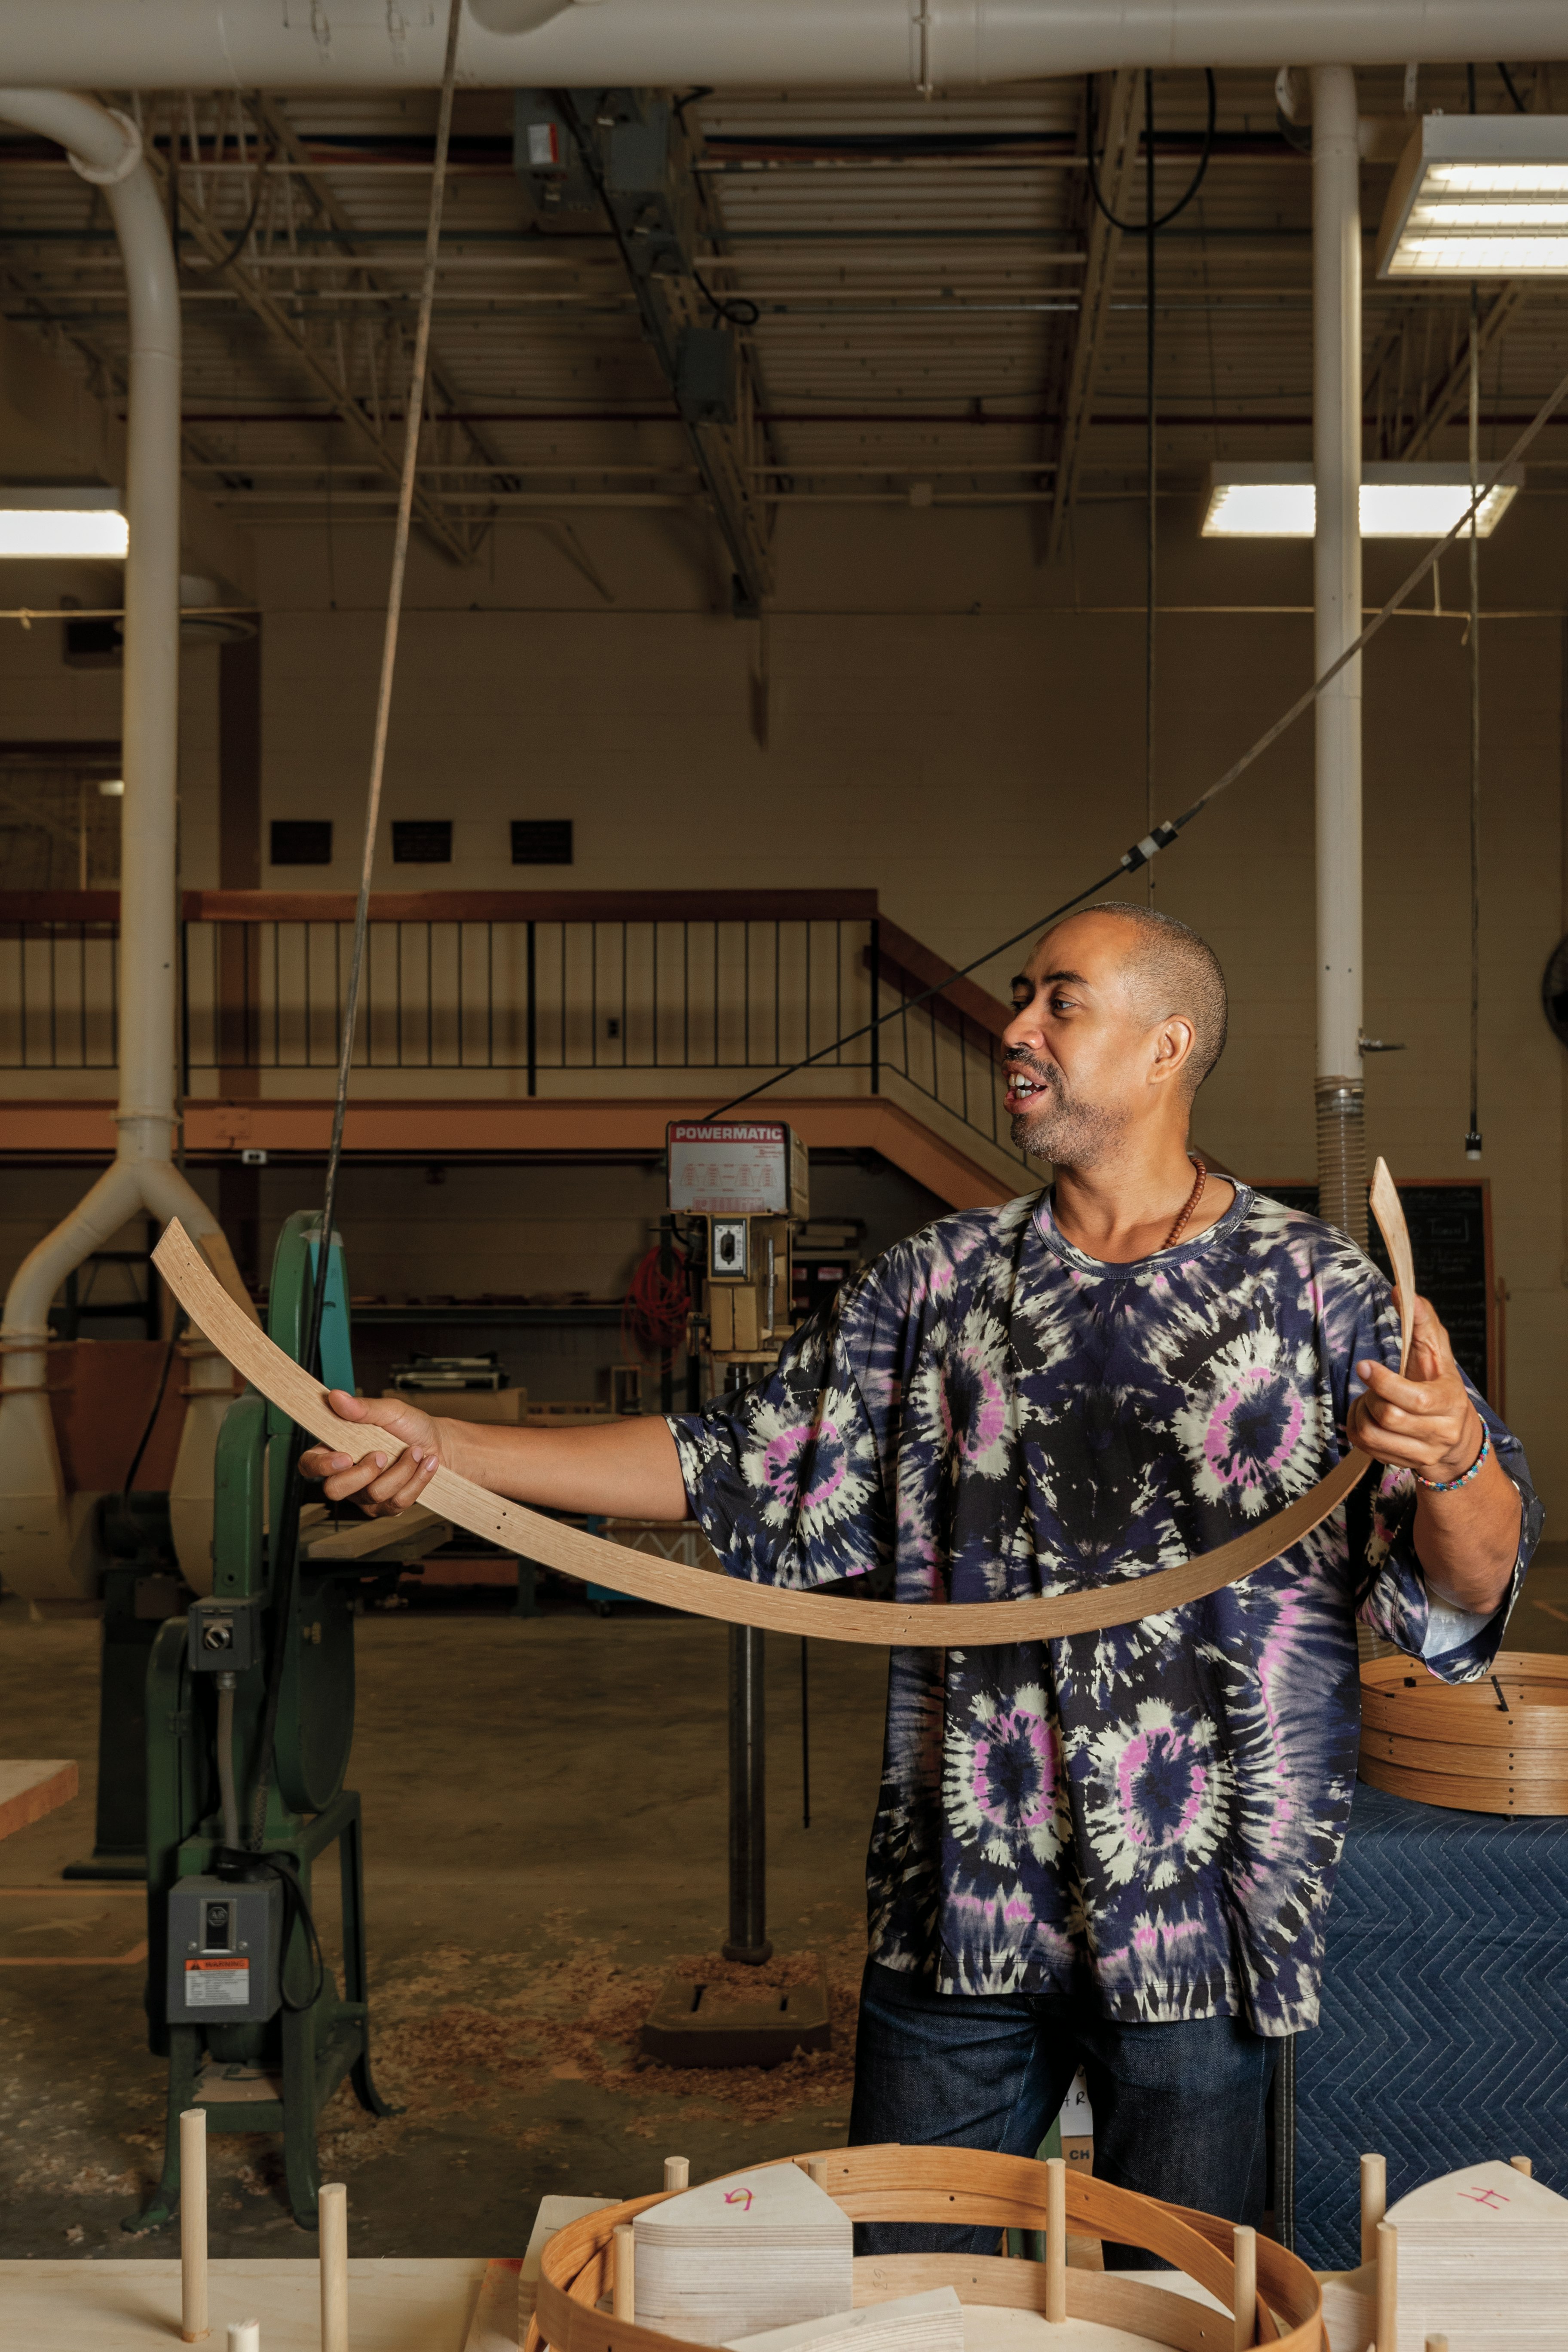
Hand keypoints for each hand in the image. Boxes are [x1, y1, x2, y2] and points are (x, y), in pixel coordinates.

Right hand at [299, 1389, 445, 1518]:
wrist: (439, 1444)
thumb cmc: (409, 1427)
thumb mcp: (389, 1411)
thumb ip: (362, 1408)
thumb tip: (337, 1397)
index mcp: (337, 1449)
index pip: (310, 1464)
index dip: (321, 1465)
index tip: (345, 1457)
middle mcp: (347, 1476)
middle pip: (335, 1490)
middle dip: (364, 1473)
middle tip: (383, 1455)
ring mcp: (365, 1495)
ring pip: (373, 1495)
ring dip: (401, 1470)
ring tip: (416, 1452)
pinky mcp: (387, 1507)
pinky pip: (397, 1502)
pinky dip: (417, 1479)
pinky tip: (425, 1464)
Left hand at [1350, 1294, 1481, 1483]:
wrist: (1457, 1441)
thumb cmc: (1442, 1387)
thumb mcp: (1438, 1355)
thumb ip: (1423, 1322)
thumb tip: (1403, 1292)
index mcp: (1450, 1402)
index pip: (1415, 1399)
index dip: (1384, 1383)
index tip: (1365, 1365)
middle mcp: (1440, 1432)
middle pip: (1389, 1417)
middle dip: (1371, 1396)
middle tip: (1371, 1382)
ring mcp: (1422, 1453)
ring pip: (1373, 1435)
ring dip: (1361, 1413)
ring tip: (1370, 1400)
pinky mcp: (1403, 1464)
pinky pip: (1365, 1448)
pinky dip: (1358, 1428)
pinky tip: (1368, 1417)